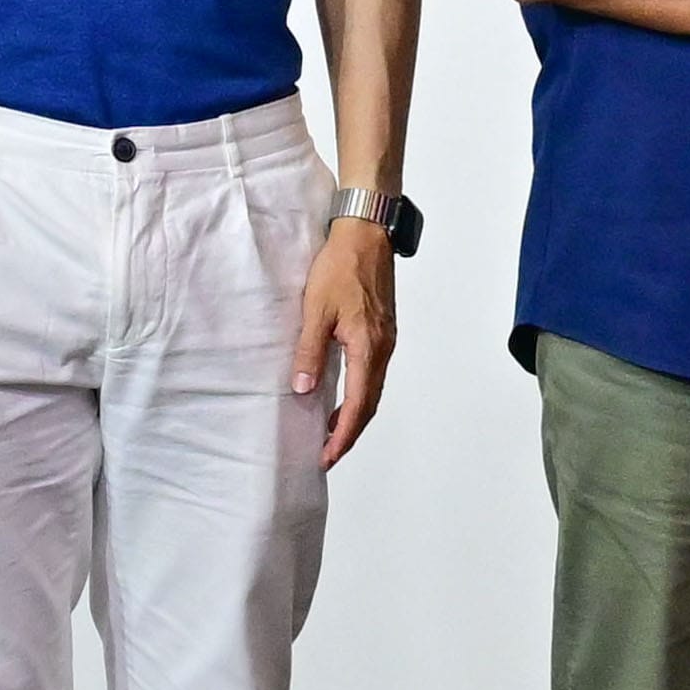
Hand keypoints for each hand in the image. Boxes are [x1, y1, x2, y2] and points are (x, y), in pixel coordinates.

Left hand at [289, 203, 399, 463]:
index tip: (326, 456)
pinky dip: (360, 394)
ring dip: (355, 415)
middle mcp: (383, 349)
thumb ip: (309, 351)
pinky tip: (343, 396)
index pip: (358, 405)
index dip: (342, 434)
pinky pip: (374, 374)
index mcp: (369, 347)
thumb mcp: (316, 310)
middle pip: (370, 404)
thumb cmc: (341, 266)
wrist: (367, 234)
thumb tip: (303, 389)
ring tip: (331, 432)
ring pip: (373, 390)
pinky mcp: (383, 332)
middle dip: (349, 433)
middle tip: (327, 454)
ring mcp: (386, 340)